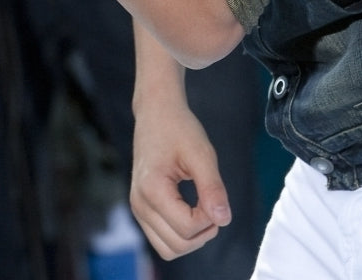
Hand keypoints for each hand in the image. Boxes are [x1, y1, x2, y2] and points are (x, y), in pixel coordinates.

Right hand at [129, 97, 231, 259]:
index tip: (214, 193)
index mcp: (152, 189)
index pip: (187, 228)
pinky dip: (181, 234)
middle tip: (212, 202)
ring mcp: (137, 209)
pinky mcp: (141, 209)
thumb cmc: (179, 129)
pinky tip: (191, 210)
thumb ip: (212, 188)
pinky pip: (162, 239)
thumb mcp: (201, 153)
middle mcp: (139, 204)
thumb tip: (224, 220)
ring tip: (203, 209)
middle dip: (203, 232)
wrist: (156, 112)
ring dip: (192, 238)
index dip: (210, 217)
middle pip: (178, 245)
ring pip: (169, 249)